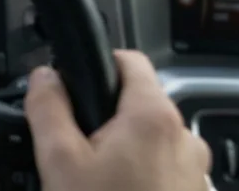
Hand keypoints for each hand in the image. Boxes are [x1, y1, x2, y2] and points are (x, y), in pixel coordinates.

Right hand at [25, 50, 211, 190]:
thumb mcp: (59, 161)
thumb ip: (47, 108)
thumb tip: (43, 77)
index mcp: (152, 116)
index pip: (129, 59)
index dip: (96, 64)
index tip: (75, 86)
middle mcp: (184, 138)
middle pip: (138, 102)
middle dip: (105, 117)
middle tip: (75, 148)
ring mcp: (194, 171)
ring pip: (149, 141)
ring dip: (123, 150)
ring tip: (94, 181)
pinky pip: (162, 171)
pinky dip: (140, 177)